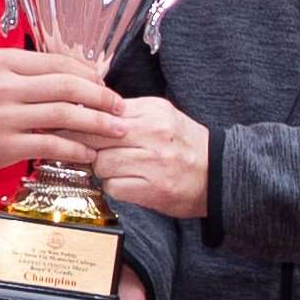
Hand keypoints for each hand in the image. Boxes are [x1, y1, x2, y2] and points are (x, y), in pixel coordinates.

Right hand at [0, 46, 124, 177]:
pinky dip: (75, 148)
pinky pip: (50, 144)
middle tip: (121, 108)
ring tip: (117, 131)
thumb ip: (26, 72)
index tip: (107, 87)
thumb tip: (73, 76)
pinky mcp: (3, 145)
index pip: (61, 62)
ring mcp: (4, 116)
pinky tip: (88, 152)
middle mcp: (5, 85)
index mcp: (4, 62)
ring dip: (97, 123)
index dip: (91, 75)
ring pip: (65, 114)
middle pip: (69, 85)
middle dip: (102, 98)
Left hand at [95, 97, 213, 220]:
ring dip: (102, 169)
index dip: (84, 123)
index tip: (79, 129)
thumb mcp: (162, 115)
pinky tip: (125, 182)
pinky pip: (113, 187)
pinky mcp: (152, 189)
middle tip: (87, 150)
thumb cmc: (185, 144)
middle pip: (96, 137)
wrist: (219, 173)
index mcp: (154, 112)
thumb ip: (128, 111)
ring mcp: (153, 163)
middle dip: (87, 146)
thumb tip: (89, 110)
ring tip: (114, 168)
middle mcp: (154, 135)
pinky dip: (113, 186)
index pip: (102, 113)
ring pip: (101, 164)